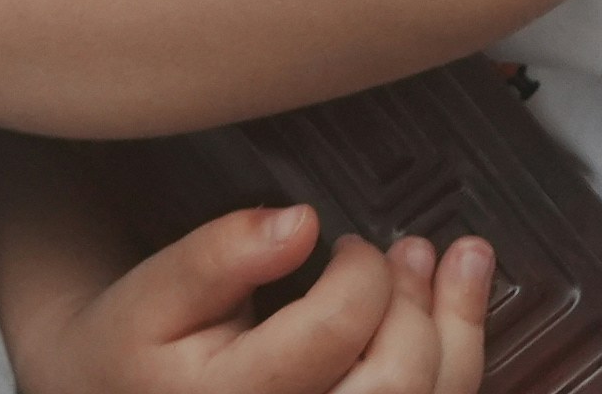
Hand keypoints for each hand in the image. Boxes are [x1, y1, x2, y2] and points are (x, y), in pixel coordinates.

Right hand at [0, 203, 488, 393]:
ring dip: (460, 331)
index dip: (361, 274)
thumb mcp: (155, 290)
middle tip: (409, 248)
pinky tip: (457, 320)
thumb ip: (220, 254)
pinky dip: (456, 365)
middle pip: (397, 384)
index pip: (334, 334)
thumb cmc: (138, 345)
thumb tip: (300, 223)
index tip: (347, 241)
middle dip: (418, 302)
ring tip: (463, 262)